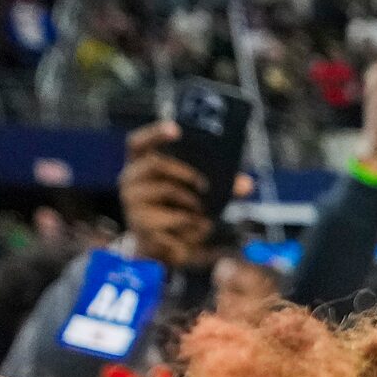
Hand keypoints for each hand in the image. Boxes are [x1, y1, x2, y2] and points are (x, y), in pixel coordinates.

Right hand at [116, 120, 215, 268]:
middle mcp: (129, 180)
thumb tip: (247, 184)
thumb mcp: (194, 195)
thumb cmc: (176, 212)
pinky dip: (192, 227)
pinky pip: (175, 220)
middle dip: (186, 172)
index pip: (137, 142)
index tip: (176, 129)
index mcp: (139, 166)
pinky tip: (193, 233)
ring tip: (201, 215)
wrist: (158, 247)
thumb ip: (220, 185)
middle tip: (205, 186)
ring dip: (193, 204)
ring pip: (169, 191)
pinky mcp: (141, 226)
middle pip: (157, 164)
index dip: (154, 133)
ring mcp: (132, 203)